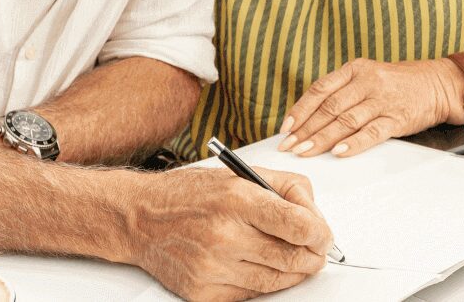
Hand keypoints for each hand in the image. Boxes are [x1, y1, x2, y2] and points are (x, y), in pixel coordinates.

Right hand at [124, 167, 331, 301]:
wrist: (140, 218)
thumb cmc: (189, 194)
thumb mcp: (240, 174)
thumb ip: (285, 189)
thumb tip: (315, 216)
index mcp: (236, 199)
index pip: (297, 225)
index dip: (320, 233)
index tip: (323, 235)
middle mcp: (224, 235)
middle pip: (292, 258)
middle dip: (312, 255)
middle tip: (316, 250)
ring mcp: (212, 268)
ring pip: (275, 281)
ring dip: (292, 272)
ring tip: (291, 257)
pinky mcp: (203, 292)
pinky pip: (250, 296)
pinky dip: (261, 284)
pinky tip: (258, 267)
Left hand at [278, 58, 463, 157]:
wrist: (437, 84)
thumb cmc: (397, 84)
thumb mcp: (367, 77)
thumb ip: (342, 92)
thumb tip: (309, 118)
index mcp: (355, 70)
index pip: (320, 90)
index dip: (300, 109)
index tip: (286, 127)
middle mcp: (367, 82)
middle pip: (329, 108)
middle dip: (306, 129)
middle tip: (289, 146)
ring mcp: (382, 100)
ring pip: (345, 121)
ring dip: (322, 139)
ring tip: (305, 152)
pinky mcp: (397, 118)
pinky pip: (371, 132)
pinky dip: (353, 143)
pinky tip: (338, 152)